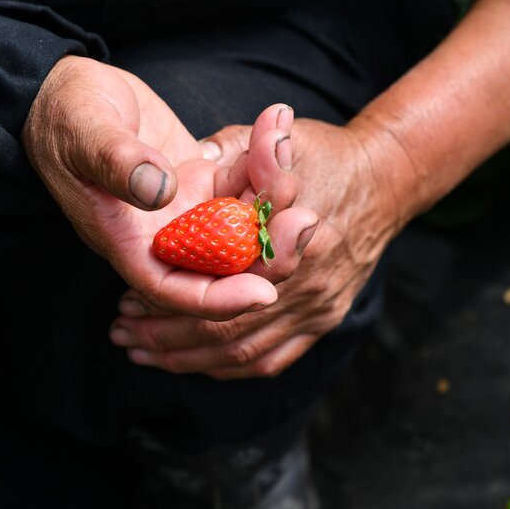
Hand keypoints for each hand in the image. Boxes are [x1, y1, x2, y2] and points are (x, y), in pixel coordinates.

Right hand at [23, 57, 312, 318]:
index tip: (263, 292)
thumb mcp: (84, 136)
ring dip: (274, 190)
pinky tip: (274, 124)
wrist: (72, 93)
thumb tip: (159, 190)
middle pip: (227, 265)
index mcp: (130, 244)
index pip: (177, 292)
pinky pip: (245, 184)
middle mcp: (167, 237)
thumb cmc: (65, 118)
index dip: (220, 300)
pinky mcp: (204, 182)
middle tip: (305, 216)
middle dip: (270, 247)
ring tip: (279, 139)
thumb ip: (117, 163)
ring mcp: (190, 211)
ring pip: (245, 222)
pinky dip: (264, 160)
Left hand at [110, 118, 409, 377]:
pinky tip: (195, 363)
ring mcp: (319, 307)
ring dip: (188, 358)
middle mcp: (308, 283)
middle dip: (166, 338)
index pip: (219, 288)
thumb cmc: (328, 156)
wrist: (386, 181)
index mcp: (293, 239)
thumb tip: (201, 153)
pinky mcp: (325, 319)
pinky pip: (272, 359)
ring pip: (242, 353)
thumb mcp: (288, 141)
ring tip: (143, 352)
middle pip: (225, 330)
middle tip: (123, 333)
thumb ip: (246, 149)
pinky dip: (228, 367)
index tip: (127, 300)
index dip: (168, 301)